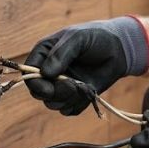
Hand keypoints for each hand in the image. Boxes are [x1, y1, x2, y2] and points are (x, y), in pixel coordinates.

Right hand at [25, 16, 148, 115]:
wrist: (120, 49)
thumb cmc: (97, 37)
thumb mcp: (78, 38)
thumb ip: (61, 53)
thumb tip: (46, 73)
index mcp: (44, 54)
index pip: (28, 74)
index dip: (35, 83)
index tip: (49, 86)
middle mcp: (49, 72)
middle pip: (39, 93)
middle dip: (54, 93)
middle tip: (72, 86)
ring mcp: (62, 85)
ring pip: (54, 104)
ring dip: (68, 99)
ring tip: (83, 86)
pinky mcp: (75, 97)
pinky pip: (69, 110)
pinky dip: (78, 104)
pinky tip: (88, 92)